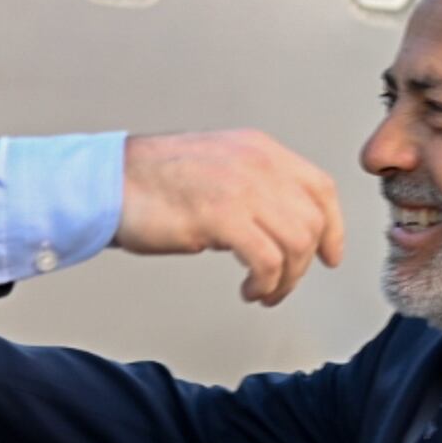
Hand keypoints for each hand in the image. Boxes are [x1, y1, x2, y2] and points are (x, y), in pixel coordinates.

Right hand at [116, 130, 344, 305]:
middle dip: (304, 264)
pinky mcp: (223, 216)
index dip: (334, 227)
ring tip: (263, 292)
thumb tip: (274, 226)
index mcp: (259, 150)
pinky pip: (268, 259)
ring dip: (286, 279)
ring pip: (297, 243)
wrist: (108, 183)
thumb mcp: (216, 170)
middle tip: (282, 285)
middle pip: (312, 221)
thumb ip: (251, 188)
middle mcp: (257, 163)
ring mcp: (242, 187)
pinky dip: (266, 283)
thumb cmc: (149, 184)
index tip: (330, 256)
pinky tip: (250, 290)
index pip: (320, 188)